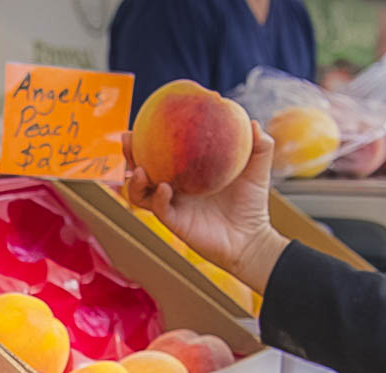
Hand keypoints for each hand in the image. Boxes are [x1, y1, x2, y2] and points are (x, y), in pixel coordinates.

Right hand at [121, 124, 287, 293]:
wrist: (251, 238)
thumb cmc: (252, 204)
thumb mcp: (257, 169)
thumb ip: (259, 144)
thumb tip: (251, 121)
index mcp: (188, 171)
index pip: (162, 152)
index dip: (149, 137)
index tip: (144, 120)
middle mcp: (176, 187)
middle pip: (142, 169)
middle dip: (130, 155)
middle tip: (127, 139)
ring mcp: (174, 206)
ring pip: (141, 193)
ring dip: (135, 181)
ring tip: (139, 169)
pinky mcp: (176, 223)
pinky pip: (159, 209)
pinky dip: (158, 198)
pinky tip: (164, 188)